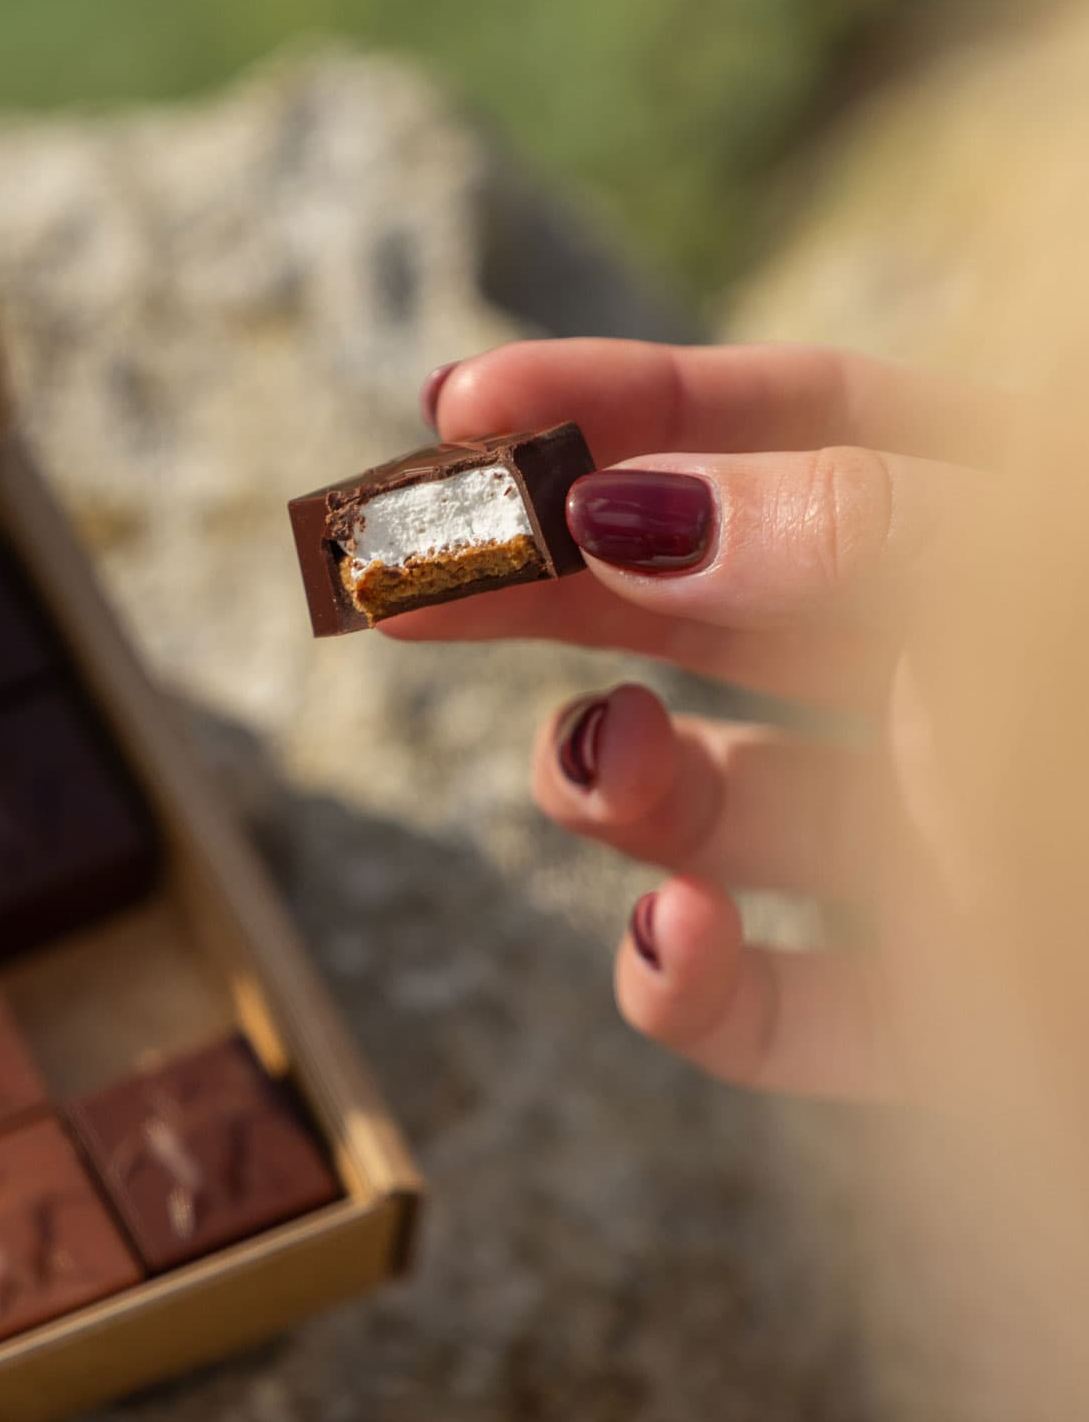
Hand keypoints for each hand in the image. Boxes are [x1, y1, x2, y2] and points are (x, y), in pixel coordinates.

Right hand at [387, 340, 1007, 1102]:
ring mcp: (947, 846)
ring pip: (723, 800)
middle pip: (709, 599)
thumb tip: (627, 512)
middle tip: (397, 575)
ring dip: (622, 784)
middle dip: (550, 583)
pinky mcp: (949, 1018)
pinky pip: (783, 1001)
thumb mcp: (1033, 593)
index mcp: (1006, 524)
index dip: (622, 404)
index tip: (465, 414)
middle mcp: (964, 670)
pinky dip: (694, 985)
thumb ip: (851, 540)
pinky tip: (665, 940)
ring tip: (605, 771)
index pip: (796, 420)